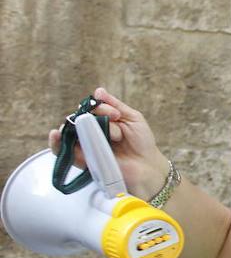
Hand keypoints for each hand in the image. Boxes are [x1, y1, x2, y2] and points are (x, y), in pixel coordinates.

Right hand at [47, 87, 168, 200]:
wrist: (148, 166)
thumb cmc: (141, 142)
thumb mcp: (132, 118)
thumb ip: (115, 105)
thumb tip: (98, 91)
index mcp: (101, 121)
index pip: (89, 109)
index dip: (100, 108)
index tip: (117, 115)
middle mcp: (90, 132)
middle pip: (77, 119)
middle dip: (92, 117)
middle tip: (113, 122)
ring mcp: (84, 146)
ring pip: (67, 133)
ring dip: (79, 127)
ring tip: (100, 132)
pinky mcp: (82, 161)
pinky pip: (63, 152)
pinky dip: (56, 143)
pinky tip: (55, 134)